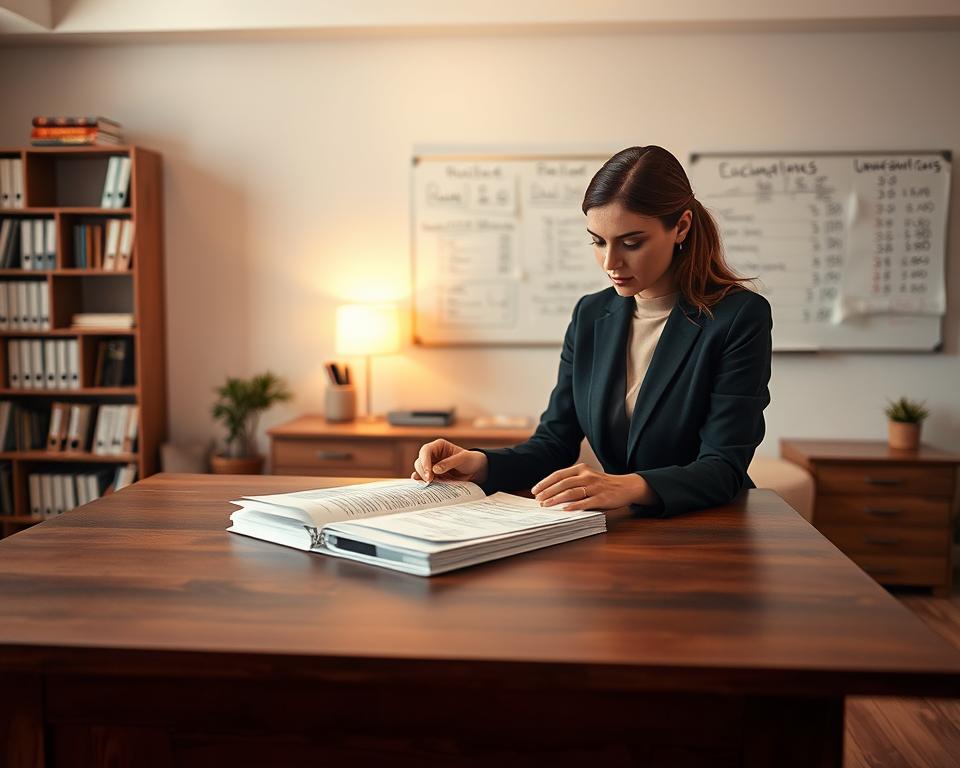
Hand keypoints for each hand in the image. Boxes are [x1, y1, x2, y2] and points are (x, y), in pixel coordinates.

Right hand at [411, 439, 488, 483]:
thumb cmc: (470, 460)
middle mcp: (433, 455)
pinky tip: (423, 485)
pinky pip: (424, 478)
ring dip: (422, 477)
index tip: (429, 473)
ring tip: (428, 484)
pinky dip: (423, 482)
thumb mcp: (463, 459)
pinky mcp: (433, 475)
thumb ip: (449, 463)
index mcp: (439, 446)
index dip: (424, 461)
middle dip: (423, 471)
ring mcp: (432, 465)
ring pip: (420, 470)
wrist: (475, 471)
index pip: (426, 451)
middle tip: (430, 481)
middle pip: (420, 461)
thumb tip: (435, 469)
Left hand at [531, 463, 653, 510]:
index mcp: (581, 469)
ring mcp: (595, 487)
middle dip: (548, 492)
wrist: (626, 486)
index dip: (545, 482)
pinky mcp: (602, 498)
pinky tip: (565, 510)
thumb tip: (550, 492)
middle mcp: (587, 476)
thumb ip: (572, 481)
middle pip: (563, 483)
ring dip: (556, 499)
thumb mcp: (587, 477)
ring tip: (546, 505)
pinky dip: (574, 506)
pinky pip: (585, 502)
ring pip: (571, 492)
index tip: (535, 490)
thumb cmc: (602, 484)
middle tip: (538, 500)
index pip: (558, 475)